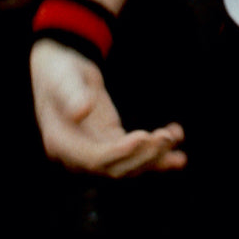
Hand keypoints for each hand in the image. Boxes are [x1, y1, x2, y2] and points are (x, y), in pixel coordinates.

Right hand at [30, 40, 186, 177]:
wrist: (60, 71)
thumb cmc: (59, 72)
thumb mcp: (63, 78)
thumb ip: (70, 93)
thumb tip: (81, 111)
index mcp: (60, 143)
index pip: (94, 158)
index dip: (120, 152)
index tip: (143, 137)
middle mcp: (77, 155)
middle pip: (116, 168)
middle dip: (144, 155)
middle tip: (166, 137)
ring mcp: (95, 150)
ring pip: (129, 165)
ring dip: (155, 156)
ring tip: (176, 137)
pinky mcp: (109, 143)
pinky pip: (134, 155)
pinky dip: (156, 155)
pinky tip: (179, 155)